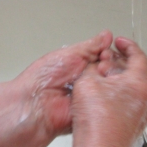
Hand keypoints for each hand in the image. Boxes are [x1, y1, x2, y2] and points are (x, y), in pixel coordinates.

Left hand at [11, 30, 113, 146]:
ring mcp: (91, 96)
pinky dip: (108, 97)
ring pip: (113, 86)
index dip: (108, 54)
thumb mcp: (68, 55)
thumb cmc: (41, 79)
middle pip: (112, 71)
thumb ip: (89, 47)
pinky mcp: (93, 111)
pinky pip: (109, 103)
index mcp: (80, 65)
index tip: (106, 53)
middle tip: (102, 66)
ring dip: (110, 80)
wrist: (33, 105)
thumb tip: (106, 36)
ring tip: (100, 77)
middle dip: (110, 66)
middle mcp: (87, 80)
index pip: (105, 57)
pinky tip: (104, 91)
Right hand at [71, 37, 146, 146]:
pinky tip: (98, 97)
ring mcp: (140, 115)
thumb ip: (90, 69)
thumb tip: (91, 66)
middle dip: (118, 63)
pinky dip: (115, 94)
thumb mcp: (87, 83)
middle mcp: (145, 100)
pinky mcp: (131, 126)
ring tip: (98, 77)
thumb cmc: (98, 123)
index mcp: (140, 84)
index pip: (138, 56)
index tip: (119, 42)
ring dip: (116, 80)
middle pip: (135, 73)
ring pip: (130, 89)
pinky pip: (126, 103)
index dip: (127, 45)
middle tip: (105, 58)